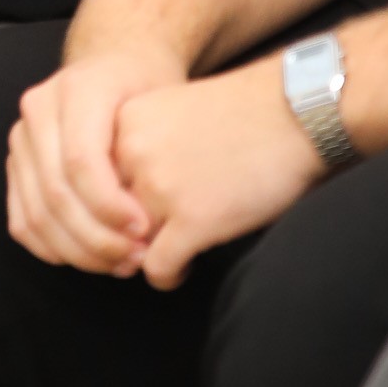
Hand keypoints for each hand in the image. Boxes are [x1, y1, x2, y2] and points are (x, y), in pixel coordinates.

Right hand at [6, 43, 185, 274]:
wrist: (117, 65)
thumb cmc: (147, 89)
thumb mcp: (164, 102)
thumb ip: (151, 153)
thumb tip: (148, 223)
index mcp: (77, 89)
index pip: (80, 161)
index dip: (110, 205)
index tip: (145, 231)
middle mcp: (38, 110)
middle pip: (55, 192)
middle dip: (97, 237)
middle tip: (135, 259)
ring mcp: (20, 138)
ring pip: (35, 213)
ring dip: (77, 251)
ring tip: (118, 264)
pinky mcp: (15, 165)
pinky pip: (21, 221)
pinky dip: (51, 248)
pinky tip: (86, 257)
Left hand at [114, 55, 326, 288]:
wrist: (299, 110)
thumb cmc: (243, 113)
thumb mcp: (170, 111)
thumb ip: (137, 148)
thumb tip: (117, 205)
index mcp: (119, 124)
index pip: (88, 181)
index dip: (103, 205)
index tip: (124, 217)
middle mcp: (129, 155)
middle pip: (100, 214)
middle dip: (119, 235)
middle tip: (141, 245)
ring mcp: (158, 189)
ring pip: (125, 246)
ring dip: (144, 256)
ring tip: (166, 255)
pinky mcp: (192, 221)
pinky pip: (157, 269)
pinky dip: (167, 276)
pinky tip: (186, 266)